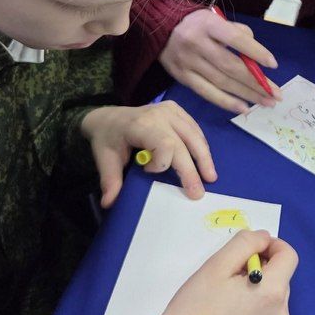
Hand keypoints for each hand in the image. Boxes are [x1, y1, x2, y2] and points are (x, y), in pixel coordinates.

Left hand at [81, 102, 215, 206]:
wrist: (109, 117)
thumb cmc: (108, 139)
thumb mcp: (104, 159)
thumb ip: (110, 181)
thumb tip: (109, 204)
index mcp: (141, 125)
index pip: (164, 144)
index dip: (162, 163)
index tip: (147, 171)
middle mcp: (159, 115)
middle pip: (183, 143)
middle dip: (192, 170)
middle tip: (198, 193)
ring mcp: (170, 110)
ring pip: (194, 135)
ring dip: (204, 157)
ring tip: (210, 177)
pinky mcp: (176, 110)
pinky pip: (194, 128)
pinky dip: (200, 145)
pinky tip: (204, 160)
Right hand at [138, 230, 297, 314]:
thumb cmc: (194, 309)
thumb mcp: (217, 265)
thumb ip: (245, 244)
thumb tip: (263, 237)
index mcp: (273, 293)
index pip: (289, 256)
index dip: (271, 244)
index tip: (249, 247)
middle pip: (281, 277)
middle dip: (261, 266)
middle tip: (229, 272)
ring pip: (272, 296)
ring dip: (256, 286)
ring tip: (225, 294)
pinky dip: (252, 306)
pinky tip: (225, 313)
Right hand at [160, 9, 280, 114]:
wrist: (160, 28)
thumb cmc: (197, 24)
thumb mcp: (215, 18)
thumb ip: (237, 32)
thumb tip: (256, 57)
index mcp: (208, 24)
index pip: (235, 39)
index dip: (255, 52)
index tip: (274, 65)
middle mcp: (196, 43)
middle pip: (230, 66)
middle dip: (256, 82)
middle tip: (276, 94)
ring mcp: (187, 62)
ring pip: (221, 82)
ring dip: (247, 95)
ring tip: (266, 102)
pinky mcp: (182, 77)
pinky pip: (207, 93)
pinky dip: (226, 102)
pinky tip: (244, 108)